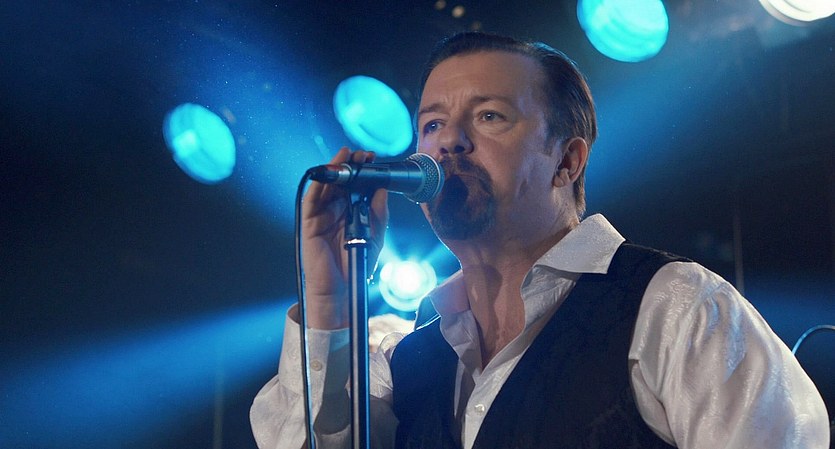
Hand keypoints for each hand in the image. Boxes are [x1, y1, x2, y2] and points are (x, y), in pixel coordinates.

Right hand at [301, 147, 388, 328]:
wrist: (343, 291)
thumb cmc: (357, 265)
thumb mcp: (375, 236)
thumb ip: (379, 213)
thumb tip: (382, 189)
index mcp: (348, 213)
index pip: (353, 186)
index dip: (362, 171)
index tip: (373, 158)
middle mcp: (333, 212)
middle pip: (339, 182)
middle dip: (350, 166)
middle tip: (363, 154)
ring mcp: (320, 217)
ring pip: (325, 187)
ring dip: (335, 169)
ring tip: (348, 155)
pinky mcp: (309, 224)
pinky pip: (311, 200)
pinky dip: (318, 184)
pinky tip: (328, 172)